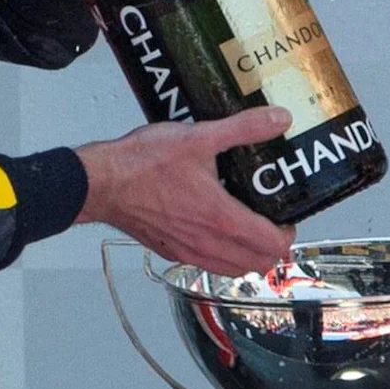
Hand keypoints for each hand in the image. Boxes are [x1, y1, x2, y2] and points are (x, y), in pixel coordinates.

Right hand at [75, 112, 294, 277]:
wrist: (102, 183)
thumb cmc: (143, 163)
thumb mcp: (199, 137)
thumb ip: (244, 128)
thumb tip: (279, 119)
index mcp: (221, 218)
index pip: (271, 244)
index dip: (287, 234)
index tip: (287, 218)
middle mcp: (207, 243)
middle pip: (257, 264)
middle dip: (272, 248)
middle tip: (272, 224)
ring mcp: (188, 252)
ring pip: (232, 269)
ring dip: (248, 256)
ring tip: (248, 231)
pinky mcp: (170, 252)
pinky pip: (207, 265)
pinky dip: (222, 258)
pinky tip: (215, 233)